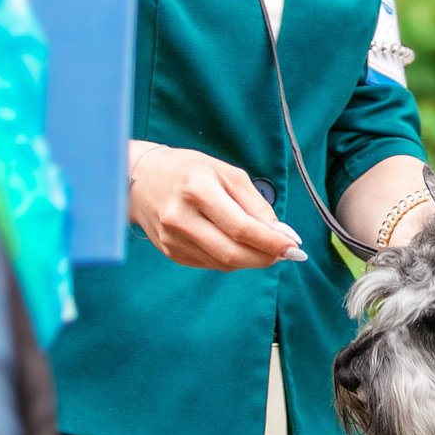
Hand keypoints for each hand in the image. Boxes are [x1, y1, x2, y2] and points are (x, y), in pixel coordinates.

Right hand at [128, 140, 303, 269]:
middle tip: (287, 253)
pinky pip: (210, 263)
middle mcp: (180, 218)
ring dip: (252, 260)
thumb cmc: (189, 171)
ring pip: (224, 262)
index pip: (241, 228)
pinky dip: (232, 259)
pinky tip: (241, 247)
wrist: (141, 178)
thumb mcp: (228, 174)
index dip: (271, 242)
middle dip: (266, 257)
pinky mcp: (170, 252)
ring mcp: (172, 239)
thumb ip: (257, 205)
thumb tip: (283, 235)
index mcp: (197, 190)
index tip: (294, 246)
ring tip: (267, 248)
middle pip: (232, 252)